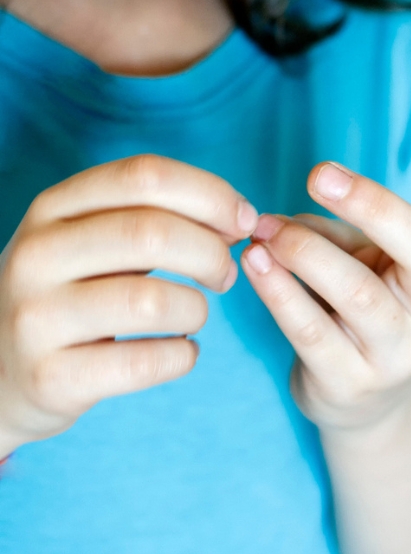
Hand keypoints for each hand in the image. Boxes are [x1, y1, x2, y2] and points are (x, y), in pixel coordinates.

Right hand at [0, 155, 257, 454]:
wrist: (1, 373)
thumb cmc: (74, 293)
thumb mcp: (95, 240)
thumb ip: (160, 217)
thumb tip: (242, 218)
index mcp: (54, 208)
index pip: (145, 176)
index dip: (211, 194)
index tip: (244, 221)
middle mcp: (37, 255)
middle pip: (153, 233)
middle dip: (212, 253)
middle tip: (225, 275)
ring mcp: (36, 318)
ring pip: (153, 302)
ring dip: (197, 309)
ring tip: (194, 314)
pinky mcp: (51, 378)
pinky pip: (146, 363)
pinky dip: (183, 356)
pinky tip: (181, 351)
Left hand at [241, 107, 410, 430]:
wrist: (364, 401)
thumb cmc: (362, 309)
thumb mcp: (367, 260)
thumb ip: (340, 230)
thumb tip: (283, 224)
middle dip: (373, 204)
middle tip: (317, 174)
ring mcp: (399, 351)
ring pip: (359, 292)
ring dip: (305, 251)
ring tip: (265, 230)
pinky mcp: (353, 383)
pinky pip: (312, 332)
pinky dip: (278, 291)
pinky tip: (254, 264)